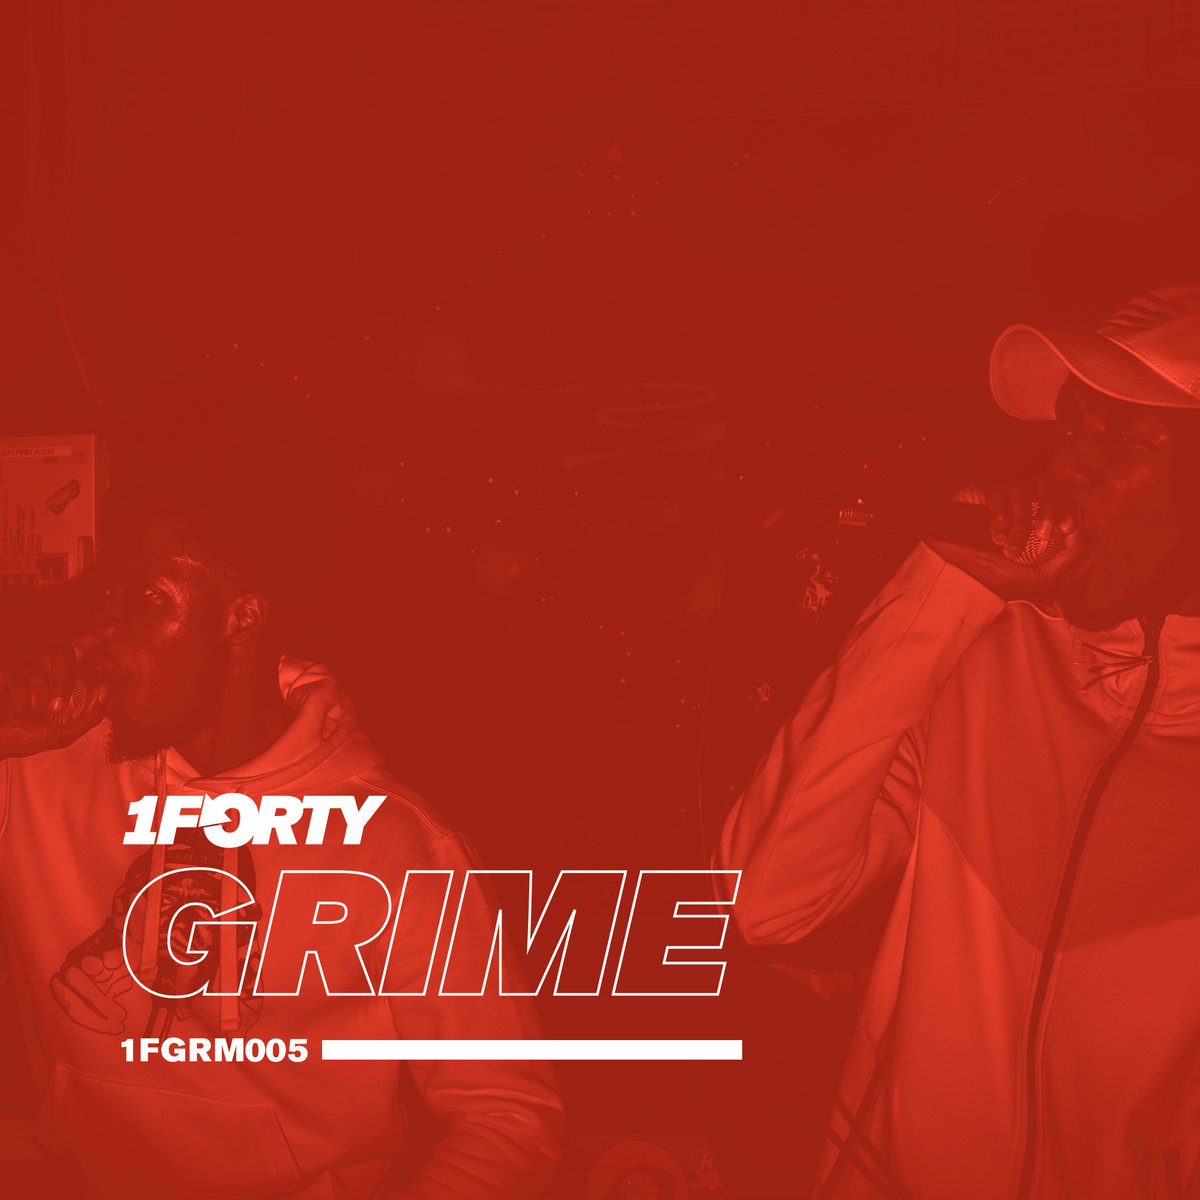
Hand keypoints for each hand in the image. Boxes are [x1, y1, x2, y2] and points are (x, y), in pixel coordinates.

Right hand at [0, 642, 112, 759]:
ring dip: (35, 702)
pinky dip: (17, 702)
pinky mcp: (6, 673)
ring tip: (27, 714)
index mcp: (61, 677)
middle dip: (60, 685)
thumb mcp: (64, 735)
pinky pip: (16, 679)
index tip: (114, 628)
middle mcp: (43, 667)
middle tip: (53, 708)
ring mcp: (24, 667)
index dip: (96, 635)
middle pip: (62, 657)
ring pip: (39, 674)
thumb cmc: (27, 739)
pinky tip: (13, 711)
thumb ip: (90, 717)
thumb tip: (105, 689)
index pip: (80, 648)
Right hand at [926, 483, 1085, 600]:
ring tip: (1008, 549)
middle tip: (1045, 534)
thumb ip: (1068, 557)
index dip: (1069, 509)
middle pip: (1048, 487)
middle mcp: (1020, 500)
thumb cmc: (995, 578)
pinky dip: (1001, 516)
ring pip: (1023, 490)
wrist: (956, 579)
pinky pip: (997, 492)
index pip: (1062, 500)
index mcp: (1037, 516)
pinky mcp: (977, 492)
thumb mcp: (1039, 576)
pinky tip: (995, 537)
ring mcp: (998, 495)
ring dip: (1021, 523)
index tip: (1068, 529)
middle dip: (1051, 511)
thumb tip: (1083, 532)